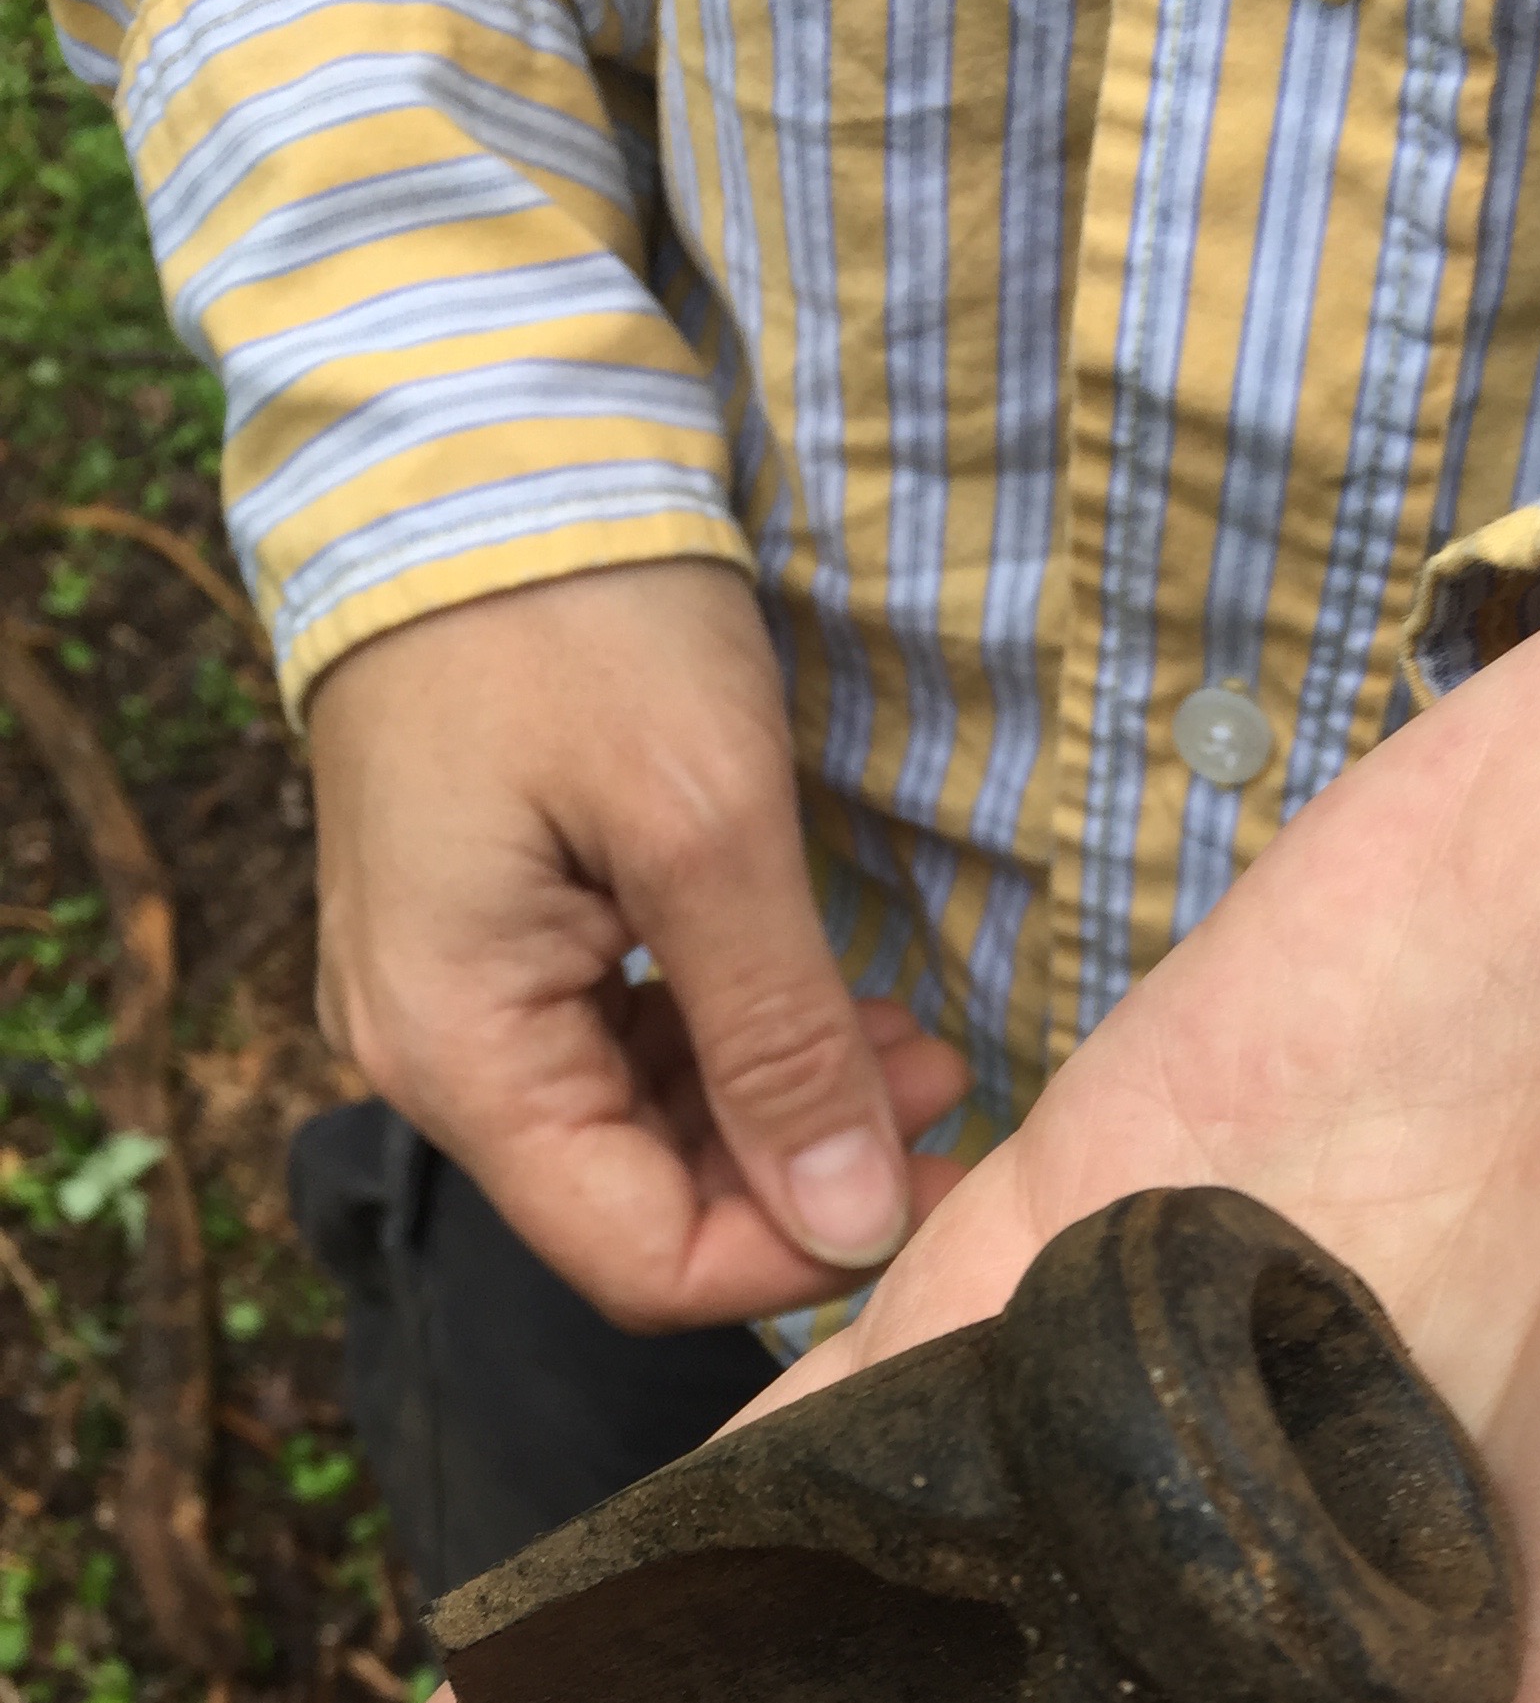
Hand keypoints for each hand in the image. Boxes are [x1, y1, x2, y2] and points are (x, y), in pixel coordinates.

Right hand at [309, 563, 969, 1325]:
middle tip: (945, 1094)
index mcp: (456, 1048)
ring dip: (785, 1108)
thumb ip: (780, 1042)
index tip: (927, 1190)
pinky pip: (623, 1048)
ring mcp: (458, 994)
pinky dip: (736, 1045)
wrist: (468, 442)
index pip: (636, 1259)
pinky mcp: (499, 938)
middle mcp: (432, 1051)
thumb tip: (854, 1223)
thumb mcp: (709, 830)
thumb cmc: (579, 618)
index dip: (793, 1257)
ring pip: (644, 1133)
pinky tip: (832, 1004)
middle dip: (804, 1174)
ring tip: (914, 1047)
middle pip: (640, 1205)